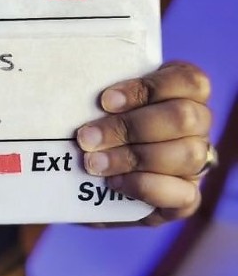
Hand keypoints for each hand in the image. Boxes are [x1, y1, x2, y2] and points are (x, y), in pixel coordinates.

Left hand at [77, 60, 212, 224]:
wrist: (96, 169)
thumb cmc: (101, 119)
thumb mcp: (104, 99)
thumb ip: (103, 93)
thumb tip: (75, 89)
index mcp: (185, 88)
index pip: (187, 80)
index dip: (147, 89)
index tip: (105, 101)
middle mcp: (198, 122)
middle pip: (184, 118)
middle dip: (130, 127)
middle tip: (87, 137)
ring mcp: (199, 160)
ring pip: (187, 155)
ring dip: (132, 158)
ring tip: (93, 162)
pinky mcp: (189, 195)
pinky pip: (183, 194)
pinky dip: (145, 187)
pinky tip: (114, 182)